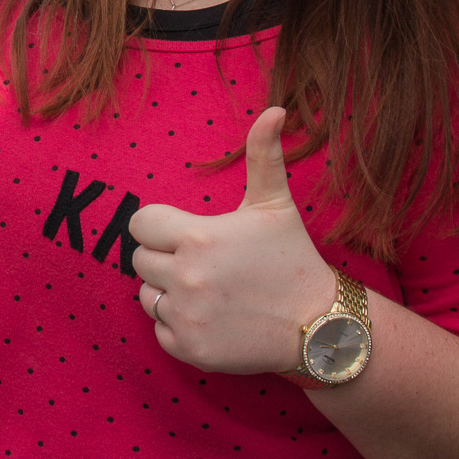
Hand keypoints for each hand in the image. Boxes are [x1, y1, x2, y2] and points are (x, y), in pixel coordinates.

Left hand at [128, 107, 334, 373]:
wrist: (319, 327)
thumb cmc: (292, 259)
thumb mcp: (275, 205)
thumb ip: (264, 154)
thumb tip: (276, 109)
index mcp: (198, 237)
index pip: (139, 225)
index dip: (159, 227)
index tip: (184, 234)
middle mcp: (187, 277)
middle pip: (140, 260)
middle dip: (165, 259)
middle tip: (204, 264)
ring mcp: (187, 316)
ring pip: (146, 295)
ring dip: (168, 292)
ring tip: (208, 290)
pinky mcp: (189, 349)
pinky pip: (159, 330)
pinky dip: (178, 326)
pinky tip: (211, 318)